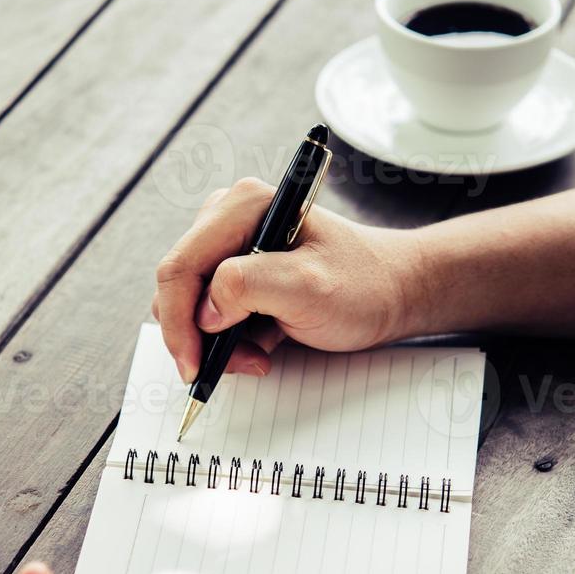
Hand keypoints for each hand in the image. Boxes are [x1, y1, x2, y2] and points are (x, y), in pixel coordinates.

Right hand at [152, 178, 423, 382]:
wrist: (395, 294)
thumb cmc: (364, 286)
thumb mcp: (308, 287)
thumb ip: (246, 287)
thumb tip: (203, 310)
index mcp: (243, 206)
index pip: (180, 266)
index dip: (179, 322)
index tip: (195, 367)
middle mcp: (230, 218)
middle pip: (179, 286)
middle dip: (200, 336)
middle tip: (244, 364)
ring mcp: (231, 245)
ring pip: (191, 305)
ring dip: (216, 342)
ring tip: (260, 356)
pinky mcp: (238, 272)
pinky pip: (209, 313)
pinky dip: (229, 340)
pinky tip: (263, 347)